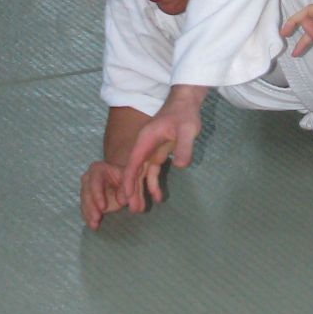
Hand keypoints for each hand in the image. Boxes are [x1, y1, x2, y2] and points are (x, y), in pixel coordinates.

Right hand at [80, 159, 126, 230]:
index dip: (98, 195)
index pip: (95, 182)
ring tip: (94, 225)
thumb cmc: (125, 176)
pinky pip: (85, 209)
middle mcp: (88, 178)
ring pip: (84, 202)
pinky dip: (88, 218)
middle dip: (91, 207)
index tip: (103, 208)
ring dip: (88, 214)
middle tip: (97, 218)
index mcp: (98, 169)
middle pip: (86, 193)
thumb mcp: (129, 179)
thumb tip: (127, 203)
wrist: (119, 178)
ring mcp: (85, 189)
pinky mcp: (86, 200)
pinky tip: (93, 226)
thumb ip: (129, 190)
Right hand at [121, 86, 205, 211]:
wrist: (186, 103)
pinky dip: (153, 184)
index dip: (128, 180)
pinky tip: (157, 197)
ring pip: (142, 173)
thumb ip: (183, 147)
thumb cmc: (185, 114)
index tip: (125, 196)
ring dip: (141, 190)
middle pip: (135, 171)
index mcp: (145, 140)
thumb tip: (180, 165)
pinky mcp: (157, 153)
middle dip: (132, 190)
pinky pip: (152, 171)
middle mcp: (143, 146)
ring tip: (140, 209)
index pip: (133, 163)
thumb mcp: (187, 130)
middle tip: (131, 210)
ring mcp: (150, 150)